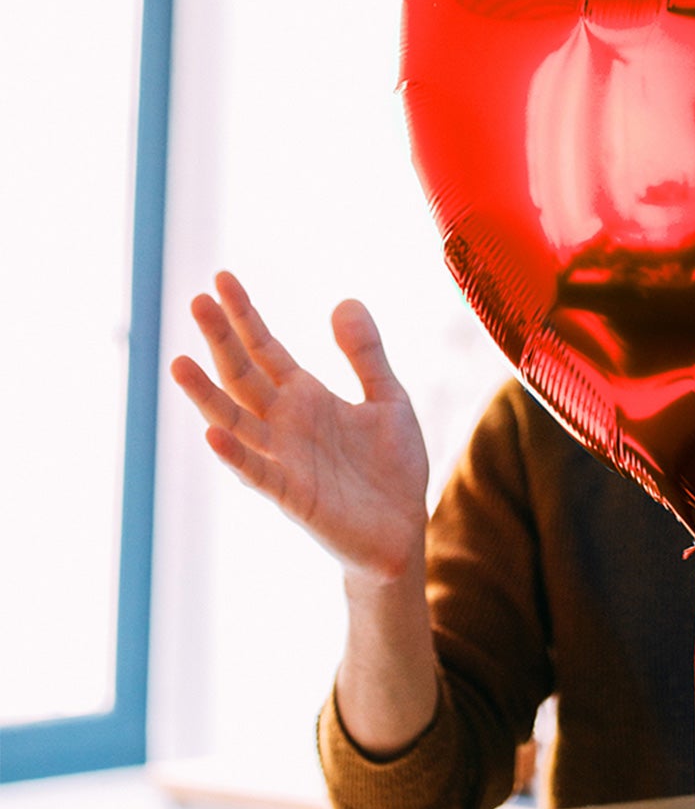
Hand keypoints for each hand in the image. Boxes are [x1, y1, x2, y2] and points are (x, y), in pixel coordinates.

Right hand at [171, 272, 429, 582]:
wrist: (403, 529)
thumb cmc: (392, 468)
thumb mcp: (389, 399)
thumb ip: (366, 355)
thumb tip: (343, 300)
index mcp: (307, 398)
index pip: (265, 350)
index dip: (244, 317)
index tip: (221, 278)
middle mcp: (286, 425)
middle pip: (243, 376)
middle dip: (221, 340)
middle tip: (196, 300)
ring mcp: (284, 459)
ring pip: (236, 422)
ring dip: (206, 396)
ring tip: (178, 363)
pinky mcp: (292, 496)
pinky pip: (257, 473)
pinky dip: (235, 455)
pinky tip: (211, 433)